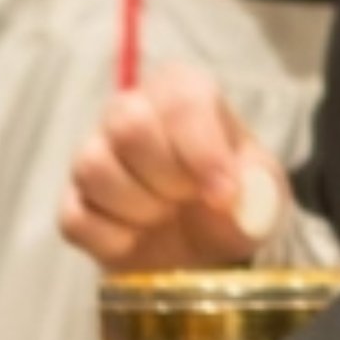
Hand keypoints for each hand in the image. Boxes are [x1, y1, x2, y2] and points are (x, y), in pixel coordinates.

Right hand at [59, 64, 286, 272]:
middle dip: (167, 178)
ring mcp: (94, 154)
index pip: (180, 102)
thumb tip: (230, 196)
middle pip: (128, 126)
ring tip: (164, 217)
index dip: (202, 153)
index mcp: (183, 91)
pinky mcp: (74, 201)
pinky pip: (75, 217)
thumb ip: (257, 186)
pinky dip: (113, 239)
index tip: (222, 196)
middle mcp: (130, 111)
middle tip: (189, 199)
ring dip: (139, 209)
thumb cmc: (237, 199)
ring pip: (92, 168)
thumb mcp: (265, 190)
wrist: (208, 247)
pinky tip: (137, 239)